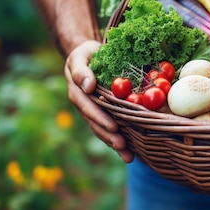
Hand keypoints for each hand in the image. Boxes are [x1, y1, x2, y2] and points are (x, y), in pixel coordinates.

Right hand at [65, 40, 133, 162]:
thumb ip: (81, 70)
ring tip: (128, 156)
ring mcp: (94, 110)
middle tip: (122, 146)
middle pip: (96, 123)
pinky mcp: (105, 112)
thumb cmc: (86, 54)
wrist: (91, 55)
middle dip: (109, 136)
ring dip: (115, 143)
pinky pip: (111, 127)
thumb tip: (88, 86)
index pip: (88, 107)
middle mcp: (85, 104)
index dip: (100, 118)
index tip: (113, 127)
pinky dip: (121, 138)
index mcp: (78, 92)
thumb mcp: (80, 56)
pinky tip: (132, 152)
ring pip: (103, 129)